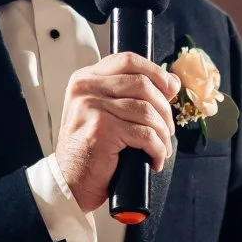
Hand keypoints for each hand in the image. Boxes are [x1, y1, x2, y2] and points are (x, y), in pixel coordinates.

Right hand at [55, 53, 181, 213]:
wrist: (71, 180)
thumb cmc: (88, 149)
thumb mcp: (103, 111)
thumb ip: (128, 93)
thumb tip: (170, 83)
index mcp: (86, 79)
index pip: (128, 61)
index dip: (156, 72)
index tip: (171, 88)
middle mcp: (86, 89)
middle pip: (142, 84)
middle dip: (164, 108)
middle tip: (167, 127)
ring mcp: (92, 108)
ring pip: (147, 110)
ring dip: (162, 132)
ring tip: (162, 145)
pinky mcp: (102, 130)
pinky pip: (145, 134)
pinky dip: (157, 148)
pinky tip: (155, 157)